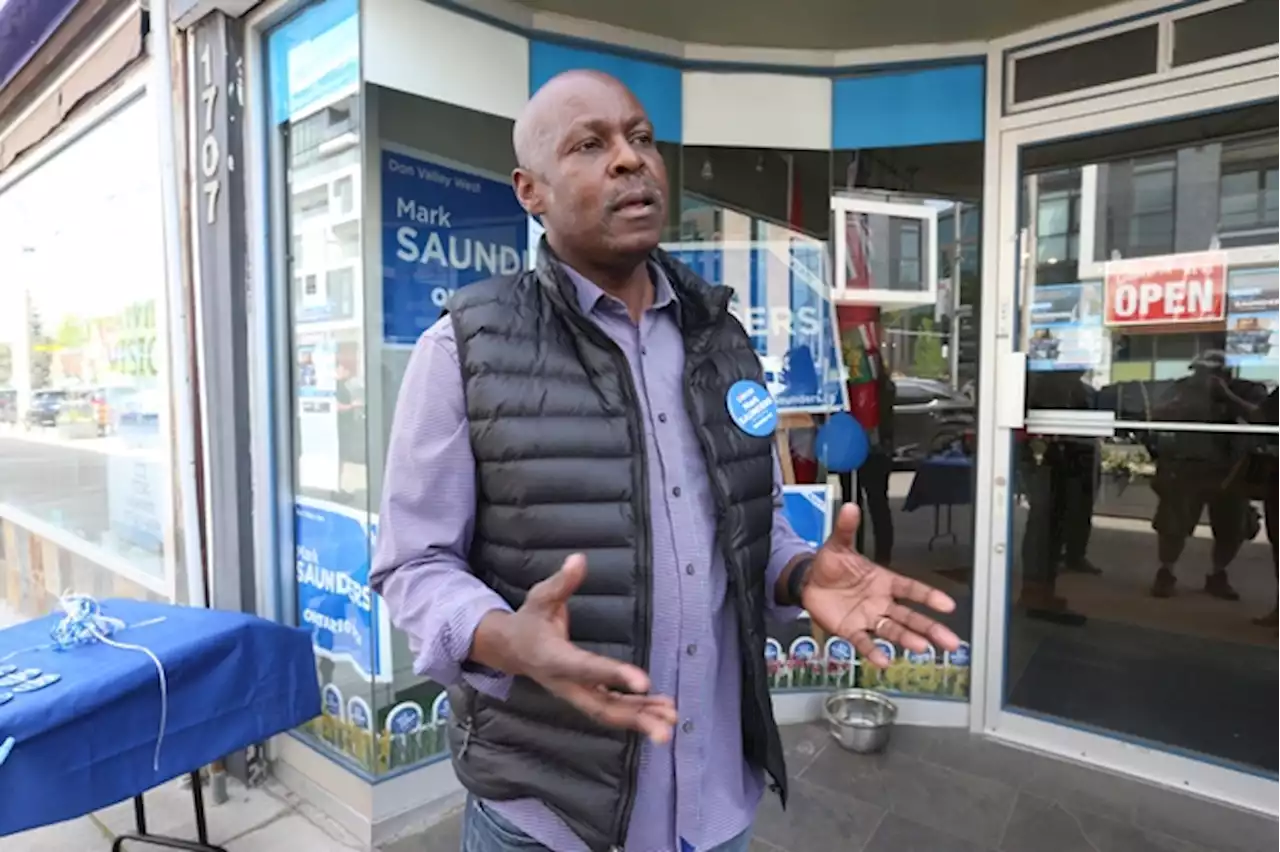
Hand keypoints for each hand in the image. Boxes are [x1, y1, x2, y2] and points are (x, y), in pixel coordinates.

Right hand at [477, 554, 676, 743]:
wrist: (510, 648)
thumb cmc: (529, 620)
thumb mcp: (540, 597)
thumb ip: (561, 582)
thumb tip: (578, 559)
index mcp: (554, 658)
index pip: (586, 668)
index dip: (613, 674)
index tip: (643, 682)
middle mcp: (566, 683)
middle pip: (601, 707)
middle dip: (634, 718)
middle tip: (665, 730)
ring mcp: (576, 693)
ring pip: (610, 713)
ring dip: (641, 719)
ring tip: (672, 721)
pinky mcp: (586, 694)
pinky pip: (613, 707)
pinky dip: (638, 711)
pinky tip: (663, 710)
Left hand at [801, 504, 960, 667]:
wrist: (808, 582)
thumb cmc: (830, 564)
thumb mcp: (838, 544)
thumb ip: (846, 528)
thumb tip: (850, 508)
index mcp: (884, 581)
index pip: (911, 589)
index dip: (929, 596)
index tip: (948, 605)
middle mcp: (881, 602)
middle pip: (910, 616)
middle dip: (930, 628)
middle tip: (950, 641)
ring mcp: (868, 618)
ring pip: (893, 631)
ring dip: (907, 639)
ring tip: (922, 648)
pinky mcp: (851, 630)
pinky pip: (864, 642)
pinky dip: (873, 652)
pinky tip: (883, 661)